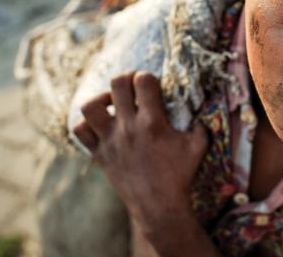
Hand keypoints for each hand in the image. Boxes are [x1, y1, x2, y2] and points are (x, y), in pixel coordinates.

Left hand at [72, 71, 208, 234]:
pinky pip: (81, 131)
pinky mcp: (99, 154)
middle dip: (126, 78)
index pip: (144, 81)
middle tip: (133, 85)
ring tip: (113, 104)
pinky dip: (88, 124)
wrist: (158, 205)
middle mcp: (128, 128)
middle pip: (117, 84)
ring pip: (90, 106)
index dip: (148, 77)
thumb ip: (201, 125)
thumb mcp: (198, 146)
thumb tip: (201, 111)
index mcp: (152, 122)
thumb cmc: (180, 175)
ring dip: (101, 99)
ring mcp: (110, 141)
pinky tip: (103, 125)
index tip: (151, 84)